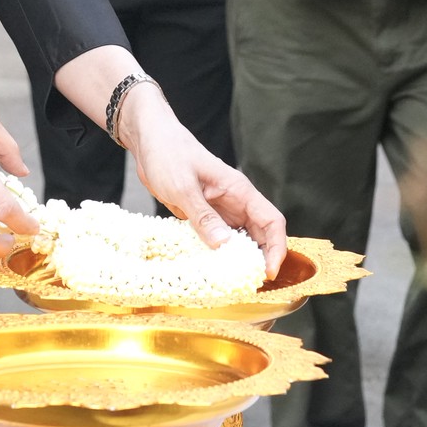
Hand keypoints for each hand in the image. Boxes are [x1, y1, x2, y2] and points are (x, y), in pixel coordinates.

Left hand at [119, 87, 288, 272]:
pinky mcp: (205, 216)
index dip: (277, 248)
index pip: (272, 221)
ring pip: (241, 239)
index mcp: (239, 191)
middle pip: (261, 235)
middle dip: (262, 259)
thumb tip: (224, 245)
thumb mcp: (183, 187)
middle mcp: (235, 202)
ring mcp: (221, 210)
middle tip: (252, 285)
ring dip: (241, 260)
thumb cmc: (168, 154)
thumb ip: (203, 216)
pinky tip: (213, 270)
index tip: (268, 271)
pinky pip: (220, 239)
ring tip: (235, 283)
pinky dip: (221, 255)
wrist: (150, 140)